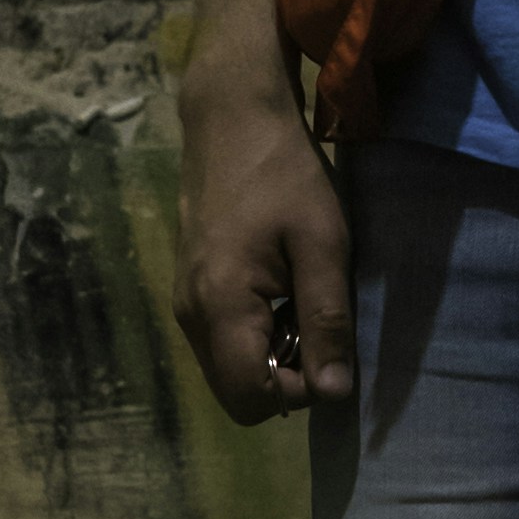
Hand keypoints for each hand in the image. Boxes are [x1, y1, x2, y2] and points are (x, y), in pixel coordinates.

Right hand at [175, 77, 355, 420]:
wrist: (231, 120)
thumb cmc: (285, 174)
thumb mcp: (323, 244)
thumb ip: (327, 321)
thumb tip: (335, 393)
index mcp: (221, 305)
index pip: (251, 397)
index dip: (298, 392)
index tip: (329, 348)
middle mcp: (189, 315)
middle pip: (235, 393)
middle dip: (284, 379)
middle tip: (316, 325)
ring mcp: (183, 303)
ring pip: (227, 369)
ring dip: (271, 356)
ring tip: (300, 301)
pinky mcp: (188, 290)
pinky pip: (220, 342)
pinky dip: (254, 336)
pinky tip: (279, 290)